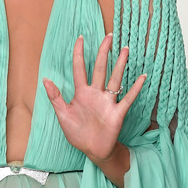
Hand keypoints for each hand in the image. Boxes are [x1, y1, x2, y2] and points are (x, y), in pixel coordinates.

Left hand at [42, 34, 145, 162]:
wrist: (92, 150)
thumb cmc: (77, 133)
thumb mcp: (63, 115)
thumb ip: (55, 98)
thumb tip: (45, 79)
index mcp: (81, 93)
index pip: (79, 68)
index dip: (79, 53)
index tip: (81, 38)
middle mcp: (95, 93)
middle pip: (100, 68)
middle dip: (103, 52)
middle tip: (108, 37)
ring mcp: (108, 102)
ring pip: (114, 78)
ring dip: (120, 64)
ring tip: (125, 49)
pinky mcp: (117, 112)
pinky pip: (128, 98)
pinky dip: (135, 88)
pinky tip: (142, 77)